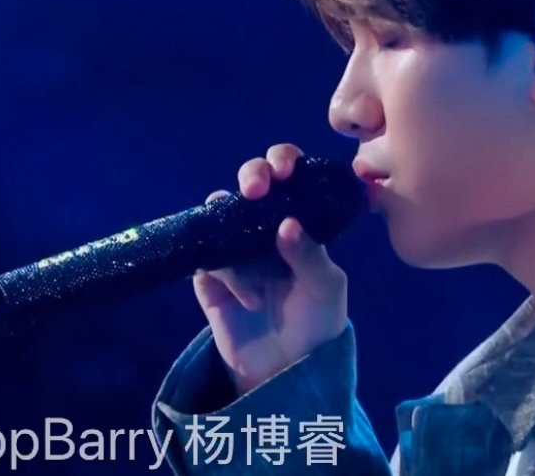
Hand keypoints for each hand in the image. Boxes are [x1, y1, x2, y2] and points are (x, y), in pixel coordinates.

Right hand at [194, 143, 348, 395]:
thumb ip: (310, 256)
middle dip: (252, 175)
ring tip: (245, 255)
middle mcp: (265, 230)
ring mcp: (235, 250)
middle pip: (250, 183)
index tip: (283, 168)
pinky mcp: (210, 276)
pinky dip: (227, 275)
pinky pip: (208, 258)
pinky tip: (248, 300)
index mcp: (299, 224)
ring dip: (231, 225)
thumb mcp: (326, 290)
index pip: (291, 179)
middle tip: (255, 189)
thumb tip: (288, 222)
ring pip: (221, 215)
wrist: (283, 371)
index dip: (283, 162)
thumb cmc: (315, 325)